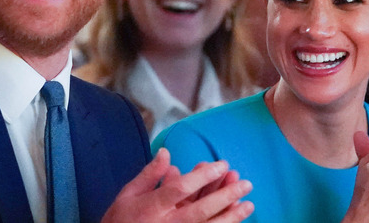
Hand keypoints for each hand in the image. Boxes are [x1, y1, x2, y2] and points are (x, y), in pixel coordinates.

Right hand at [102, 148, 253, 222]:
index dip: (203, 176)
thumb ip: (150, 174)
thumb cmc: (119, 221)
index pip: (181, 188)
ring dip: (230, 216)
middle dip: (225, 196)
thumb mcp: (129, 194)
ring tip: (249, 204)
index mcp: (153, 206)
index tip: (221, 164)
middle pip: (201, 210)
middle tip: (245, 183)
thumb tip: (166, 152)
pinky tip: (235, 220)